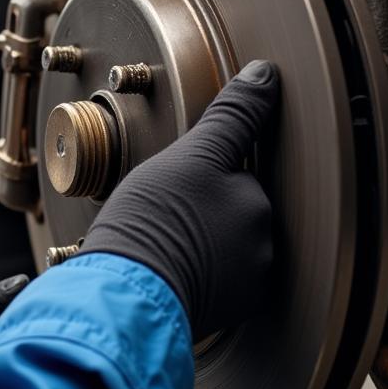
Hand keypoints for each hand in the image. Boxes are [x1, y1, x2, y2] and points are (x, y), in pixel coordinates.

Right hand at [80, 60, 278, 339]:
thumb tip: (266, 74)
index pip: (239, 174)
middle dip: (203, 204)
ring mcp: (240, 288)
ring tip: (156, 235)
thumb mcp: (191, 155)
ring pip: (218, 245)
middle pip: (231, 211)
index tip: (177, 183)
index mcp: (259, 209)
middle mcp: (261, 252)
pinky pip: (206, 279)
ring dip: (195, 237)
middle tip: (162, 206)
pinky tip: (159, 261)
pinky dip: (187, 268)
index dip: (204, 170)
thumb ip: (233, 115)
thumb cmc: (154, 221)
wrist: (122, 296)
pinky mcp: (216, 314)